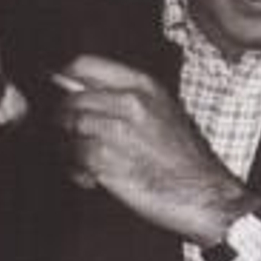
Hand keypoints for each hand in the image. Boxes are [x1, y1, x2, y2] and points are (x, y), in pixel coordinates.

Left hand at [53, 54, 260, 244]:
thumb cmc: (184, 157)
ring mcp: (117, 133)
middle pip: (68, 100)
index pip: (82, 65)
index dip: (61, 77)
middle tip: (68, 134)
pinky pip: (72, 159)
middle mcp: (129, 105)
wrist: (204, 194)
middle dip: (62, 119)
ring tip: (82, 158)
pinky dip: (75, 169)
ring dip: (67, 146)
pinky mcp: (107, 163)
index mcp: (142, 86)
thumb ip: (121, 95)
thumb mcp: (161, 111)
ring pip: (67, 130)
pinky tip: (90, 175)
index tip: (56, 90)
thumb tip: (74, 87)